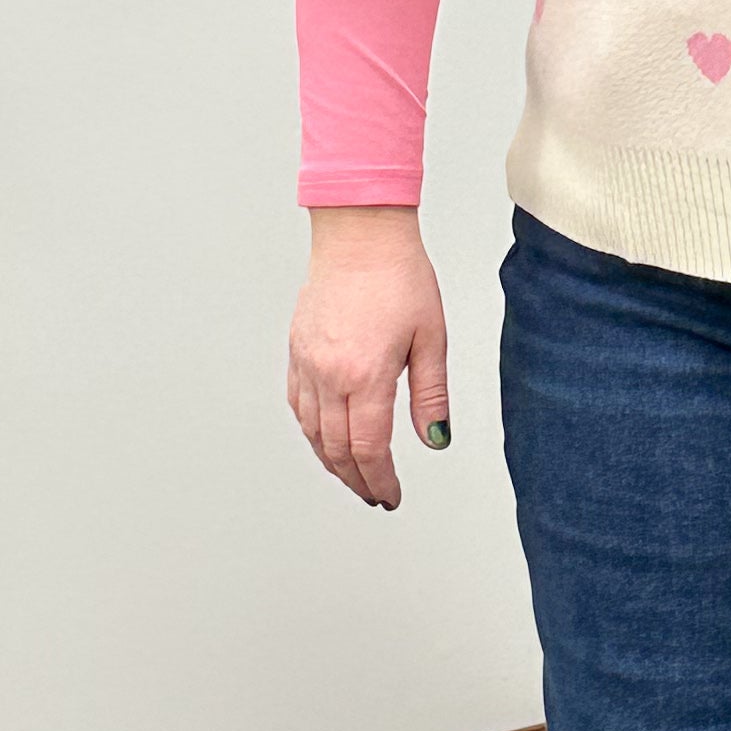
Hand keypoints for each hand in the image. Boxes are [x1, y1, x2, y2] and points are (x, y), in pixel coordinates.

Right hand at [288, 205, 450, 510]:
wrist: (361, 235)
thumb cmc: (399, 277)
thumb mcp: (431, 339)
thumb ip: (430, 396)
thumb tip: (434, 438)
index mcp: (365, 375)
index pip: (368, 450)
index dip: (380, 481)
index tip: (391, 495)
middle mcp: (329, 374)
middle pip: (336, 450)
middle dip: (357, 479)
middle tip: (375, 493)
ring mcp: (307, 364)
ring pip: (312, 432)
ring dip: (332, 461)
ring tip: (354, 475)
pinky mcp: (296, 351)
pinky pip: (298, 406)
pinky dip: (312, 432)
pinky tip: (327, 438)